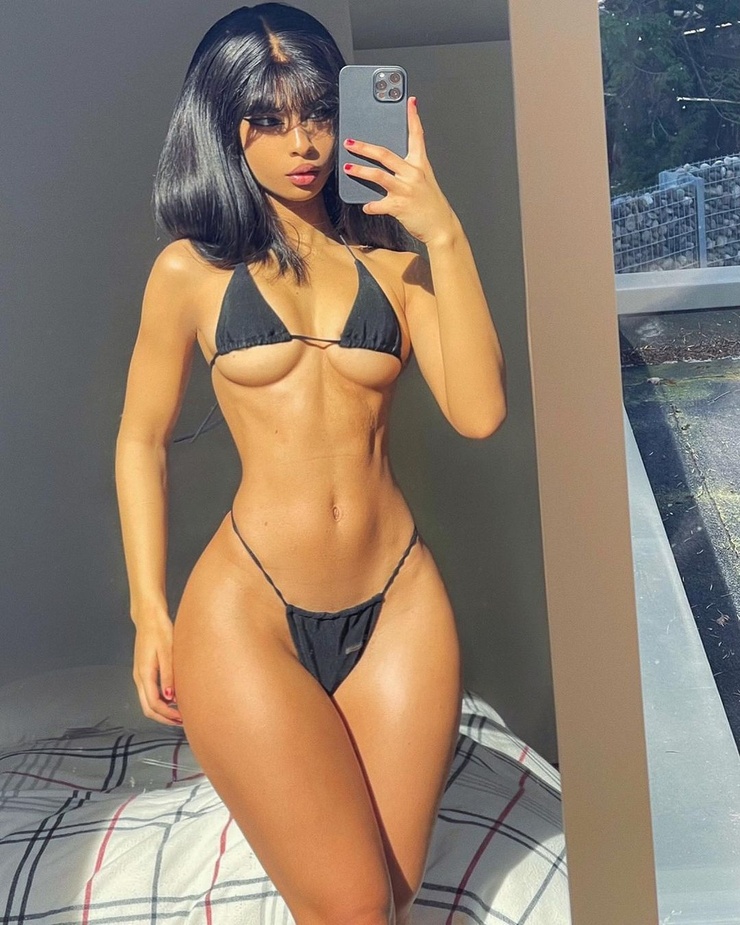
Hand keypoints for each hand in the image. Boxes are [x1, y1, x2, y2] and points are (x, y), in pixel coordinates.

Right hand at [132, 614, 182, 726]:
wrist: (149, 617)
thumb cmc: (159, 630)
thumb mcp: (167, 652)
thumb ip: (168, 676)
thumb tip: (170, 698)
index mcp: (144, 674)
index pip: (153, 704)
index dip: (167, 715)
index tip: (182, 718)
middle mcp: (139, 677)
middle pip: (148, 708)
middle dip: (164, 718)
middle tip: (181, 721)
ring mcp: (140, 674)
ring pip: (147, 702)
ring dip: (162, 710)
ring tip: (179, 712)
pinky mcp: (144, 671)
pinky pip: (149, 693)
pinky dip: (160, 701)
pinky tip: (173, 698)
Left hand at [341, 96, 458, 245]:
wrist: (441, 227)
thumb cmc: (432, 205)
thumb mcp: (424, 182)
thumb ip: (408, 171)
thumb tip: (388, 166)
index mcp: (420, 165)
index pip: (417, 136)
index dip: (413, 118)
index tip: (409, 102)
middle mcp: (413, 174)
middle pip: (385, 154)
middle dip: (365, 147)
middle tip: (350, 142)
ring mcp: (406, 189)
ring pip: (378, 175)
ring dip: (360, 171)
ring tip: (348, 168)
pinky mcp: (399, 206)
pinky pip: (378, 204)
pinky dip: (370, 206)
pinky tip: (366, 206)